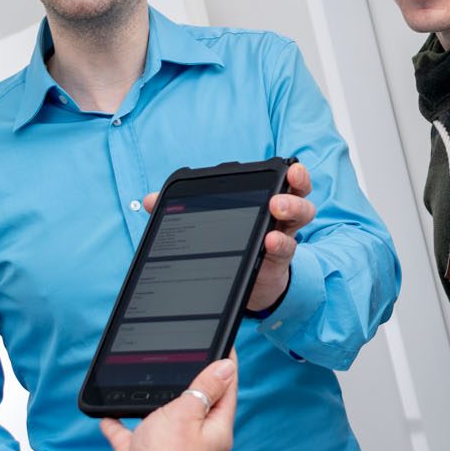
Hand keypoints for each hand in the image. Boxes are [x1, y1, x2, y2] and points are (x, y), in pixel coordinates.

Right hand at [67, 354, 237, 450]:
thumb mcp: (189, 412)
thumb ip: (205, 388)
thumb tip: (226, 368)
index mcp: (215, 431)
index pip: (227, 391)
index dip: (226, 367)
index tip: (225, 345)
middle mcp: (195, 441)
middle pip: (196, 403)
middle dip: (190, 381)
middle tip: (189, 355)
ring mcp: (168, 448)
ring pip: (162, 417)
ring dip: (154, 401)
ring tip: (151, 380)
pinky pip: (130, 432)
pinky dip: (121, 422)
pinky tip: (111, 411)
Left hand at [138, 161, 314, 314]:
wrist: (248, 284)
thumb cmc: (231, 244)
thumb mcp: (210, 224)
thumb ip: (180, 211)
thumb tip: (149, 200)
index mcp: (264, 200)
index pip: (285, 181)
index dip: (293, 173)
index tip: (291, 166)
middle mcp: (280, 216)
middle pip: (300, 197)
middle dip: (293, 192)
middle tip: (278, 196)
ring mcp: (282, 237)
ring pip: (300, 219)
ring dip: (292, 210)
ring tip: (276, 209)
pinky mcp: (278, 260)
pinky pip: (285, 250)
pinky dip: (278, 243)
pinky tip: (269, 242)